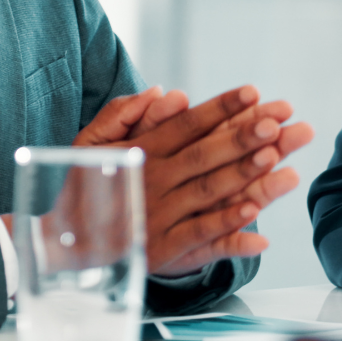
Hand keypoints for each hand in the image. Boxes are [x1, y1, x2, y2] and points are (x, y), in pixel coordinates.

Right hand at [72, 84, 313, 274]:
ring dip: (244, 175)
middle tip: (277, 121)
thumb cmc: (85, 184)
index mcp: (139, 152)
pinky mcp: (164, 249)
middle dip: (242, 137)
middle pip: (204, 155)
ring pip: (208, 192)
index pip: (186, 125)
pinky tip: (254, 215)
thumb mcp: (91, 142)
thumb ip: (123, 113)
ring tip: (277, 157)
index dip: (220, 108)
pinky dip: (227, 226)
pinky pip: (200, 235)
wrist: (64, 241)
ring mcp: (160, 216)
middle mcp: (152, 181)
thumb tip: (164, 91)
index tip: (253, 92)